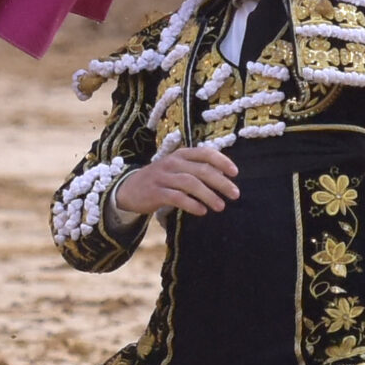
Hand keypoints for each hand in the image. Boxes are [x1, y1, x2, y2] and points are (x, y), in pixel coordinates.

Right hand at [110, 146, 240, 221]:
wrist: (129, 189)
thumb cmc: (161, 180)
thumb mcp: (176, 169)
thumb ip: (196, 169)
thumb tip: (224, 176)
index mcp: (179, 155)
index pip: (204, 153)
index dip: (221, 161)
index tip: (235, 173)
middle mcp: (171, 163)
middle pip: (200, 170)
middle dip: (220, 182)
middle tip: (235, 194)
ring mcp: (162, 177)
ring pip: (189, 183)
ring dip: (208, 195)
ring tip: (221, 206)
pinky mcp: (154, 192)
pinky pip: (176, 197)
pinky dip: (191, 204)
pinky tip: (202, 211)